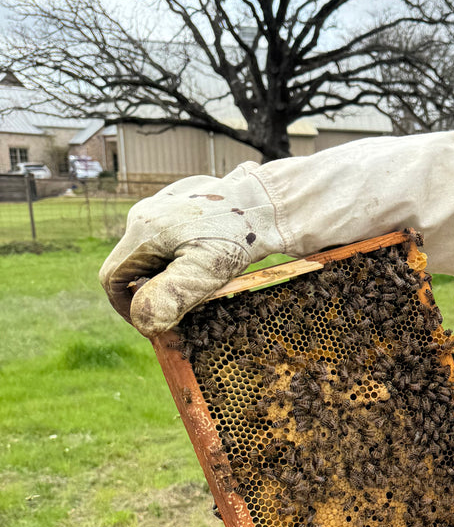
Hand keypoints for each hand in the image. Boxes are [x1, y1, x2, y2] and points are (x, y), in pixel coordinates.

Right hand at [99, 170, 283, 334]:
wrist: (268, 203)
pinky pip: (166, 240)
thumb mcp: (204, 272)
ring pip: (150, 254)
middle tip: (184, 306)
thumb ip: (169, 297)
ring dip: (167, 276)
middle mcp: (144, 214)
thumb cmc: (238, 237)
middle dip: (151, 292)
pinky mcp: (177, 204)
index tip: (153, 323)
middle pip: (131, 266)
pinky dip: (179, 259)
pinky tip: (207, 262)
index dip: (126, 308)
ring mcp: (160, 206)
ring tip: (201, 284)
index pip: (112, 278)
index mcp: (142, 231)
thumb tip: (142, 322)